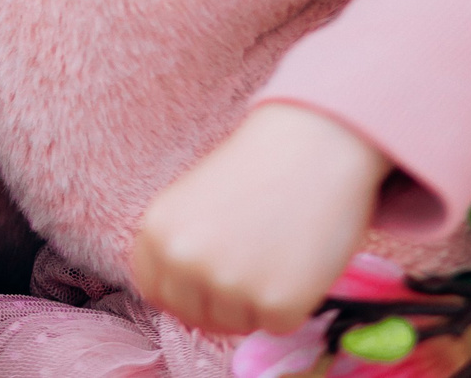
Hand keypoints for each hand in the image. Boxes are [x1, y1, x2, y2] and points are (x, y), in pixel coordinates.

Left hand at [130, 102, 392, 337]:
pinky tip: (298, 261)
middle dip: (220, 302)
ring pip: (236, 324)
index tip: (208, 280)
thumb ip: (179, 247)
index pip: (157, 292)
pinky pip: (277, 324)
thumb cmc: (256, 170)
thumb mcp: (192, 202)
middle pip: (194, 315)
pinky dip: (292, 303)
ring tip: (275, 253)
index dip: (185, 291)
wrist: (314, 146)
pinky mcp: (276, 304)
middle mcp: (184, 261)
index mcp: (156, 232)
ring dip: (255, 303)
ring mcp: (229, 285)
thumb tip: (183, 297)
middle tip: (251, 267)